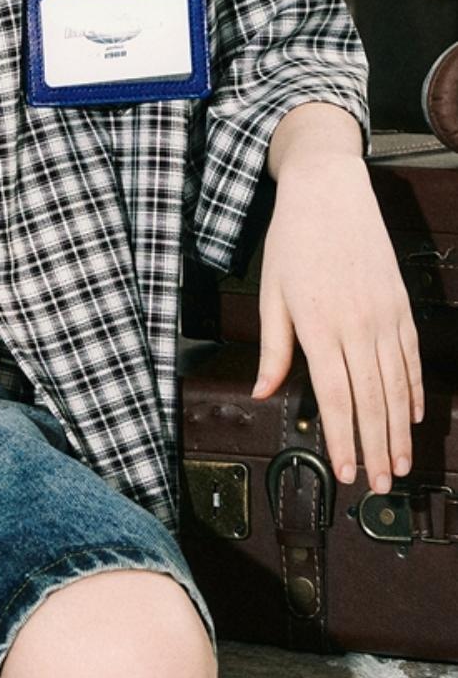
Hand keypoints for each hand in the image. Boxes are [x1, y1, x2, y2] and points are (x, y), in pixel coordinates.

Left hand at [253, 152, 423, 492]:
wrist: (329, 191)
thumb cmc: (292, 241)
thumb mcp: (271, 293)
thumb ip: (273, 347)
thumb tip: (265, 392)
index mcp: (319, 325)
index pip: (334, 396)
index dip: (343, 438)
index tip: (347, 471)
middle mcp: (356, 325)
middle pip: (371, 399)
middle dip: (376, 448)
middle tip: (379, 486)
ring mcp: (383, 315)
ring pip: (395, 384)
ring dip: (399, 430)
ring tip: (400, 465)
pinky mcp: (400, 304)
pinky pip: (410, 356)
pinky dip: (413, 389)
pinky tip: (412, 416)